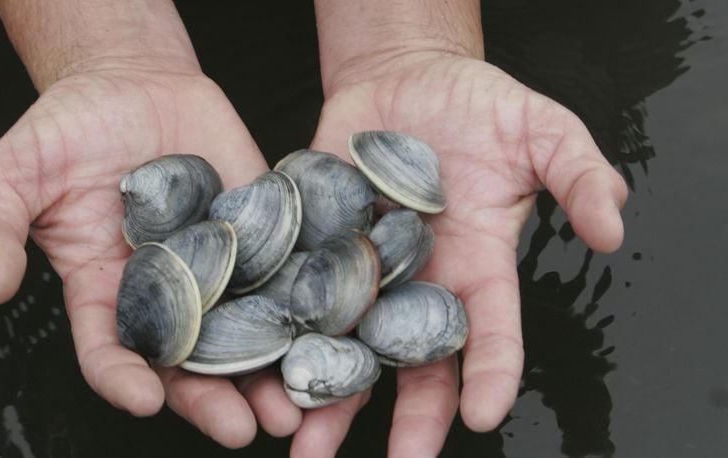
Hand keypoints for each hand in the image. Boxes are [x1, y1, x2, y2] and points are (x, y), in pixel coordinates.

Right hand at [0, 62, 302, 446]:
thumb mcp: (14, 171)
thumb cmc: (69, 129)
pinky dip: (303, 302)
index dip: (123, 379)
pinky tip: (327, 328)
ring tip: (296, 404)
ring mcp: (218, 264)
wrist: (133, 83)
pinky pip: (282, 271)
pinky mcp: (259, 232)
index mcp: (106, 289)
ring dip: (270, 371)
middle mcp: (167, 290)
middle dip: (216, 398)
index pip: (111, 350)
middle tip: (245, 430)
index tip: (143, 399)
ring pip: (245, 331)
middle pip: (190, 361)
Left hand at [292, 53, 626, 455]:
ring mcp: (364, 266)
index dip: (491, 372)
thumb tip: (614, 230)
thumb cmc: (481, 107)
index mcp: (477, 267)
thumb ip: (581, 177)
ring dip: (327, 394)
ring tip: (302, 444)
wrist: (407, 78)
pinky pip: (297, 289)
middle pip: (416, 361)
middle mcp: (420, 281)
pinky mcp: (316, 240)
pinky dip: (279, 325)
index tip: (484, 414)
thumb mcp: (545, 130)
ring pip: (348, 344)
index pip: (491, 331)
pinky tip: (258, 364)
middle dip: (410, 417)